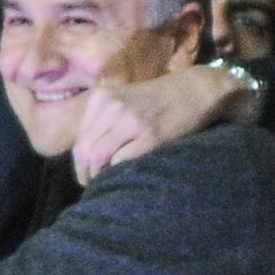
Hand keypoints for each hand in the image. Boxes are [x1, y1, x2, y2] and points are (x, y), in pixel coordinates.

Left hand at [71, 66, 247, 183]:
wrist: (194, 90)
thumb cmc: (157, 100)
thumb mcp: (122, 100)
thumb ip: (102, 122)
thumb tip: (85, 158)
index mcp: (102, 98)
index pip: (79, 140)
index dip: (81, 163)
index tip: (88, 174)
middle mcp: (113, 106)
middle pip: (84, 150)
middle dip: (86, 174)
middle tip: (95, 184)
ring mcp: (131, 120)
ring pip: (98, 157)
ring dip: (100, 175)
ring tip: (108, 181)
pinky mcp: (151, 135)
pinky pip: (121, 161)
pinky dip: (119, 172)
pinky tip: (127, 173)